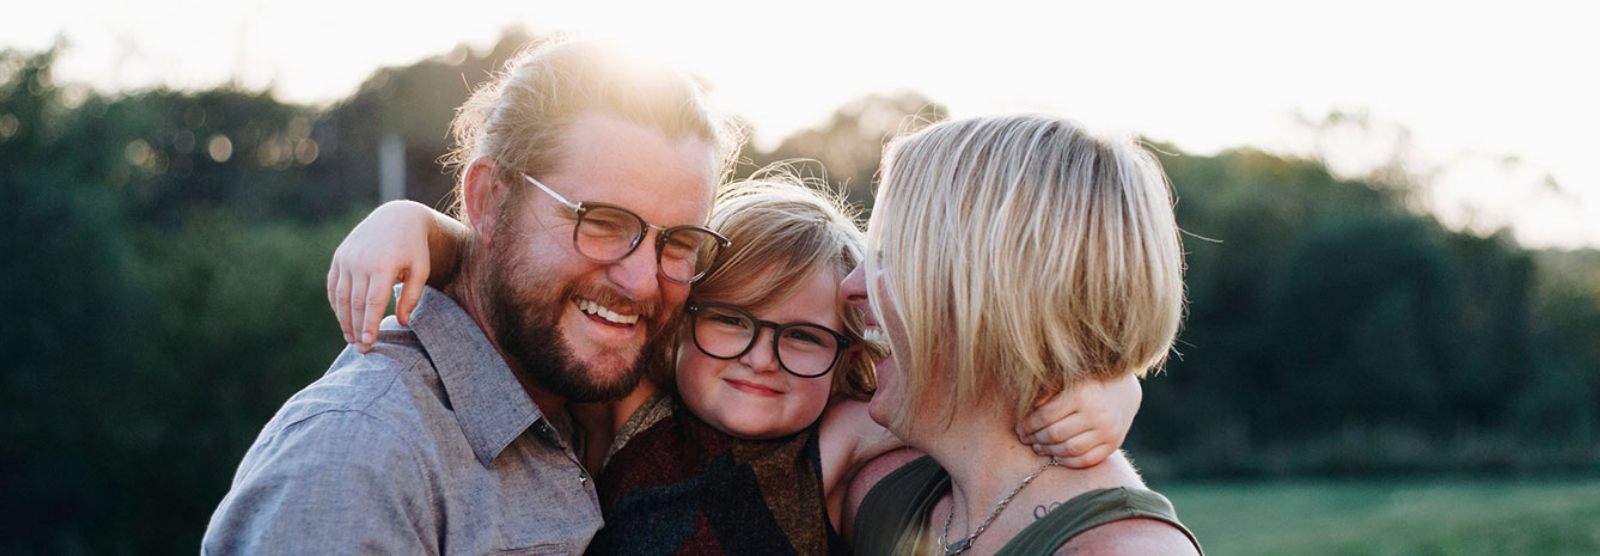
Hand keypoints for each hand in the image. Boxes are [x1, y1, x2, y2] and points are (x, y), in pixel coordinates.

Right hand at [326, 201, 436, 352]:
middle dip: (357, 328)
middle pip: (355, 303)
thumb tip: (401, 322)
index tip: (369, 343)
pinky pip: (334, 286)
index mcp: (383, 265)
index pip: (372, 302)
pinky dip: (337, 304)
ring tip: (351, 338)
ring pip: (342, 297)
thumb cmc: (414, 248)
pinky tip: (343, 318)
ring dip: (344, 320)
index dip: (369, 325)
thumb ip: (411, 297)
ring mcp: (347, 258)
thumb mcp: (421, 270)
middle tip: (361, 349)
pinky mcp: (339, 257)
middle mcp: (360, 261)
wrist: (396, 217)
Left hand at [1015, 373, 1141, 467]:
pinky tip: (1056, 456)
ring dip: (1049, 451)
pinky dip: (1068, 461)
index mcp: (1081, 394)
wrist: (1123, 391)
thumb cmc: (1085, 384)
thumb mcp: (1066, 381)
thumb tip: (1027, 411)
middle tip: (1025, 439)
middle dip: (1036, 439)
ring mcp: (1108, 431)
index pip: (1046, 416)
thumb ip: (1046, 393)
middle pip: (1056, 434)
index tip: (1019, 428)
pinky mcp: (1114, 444)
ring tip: (1038, 447)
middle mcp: (1097, 413)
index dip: (1028, 425)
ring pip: (1070, 449)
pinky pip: (1086, 460)